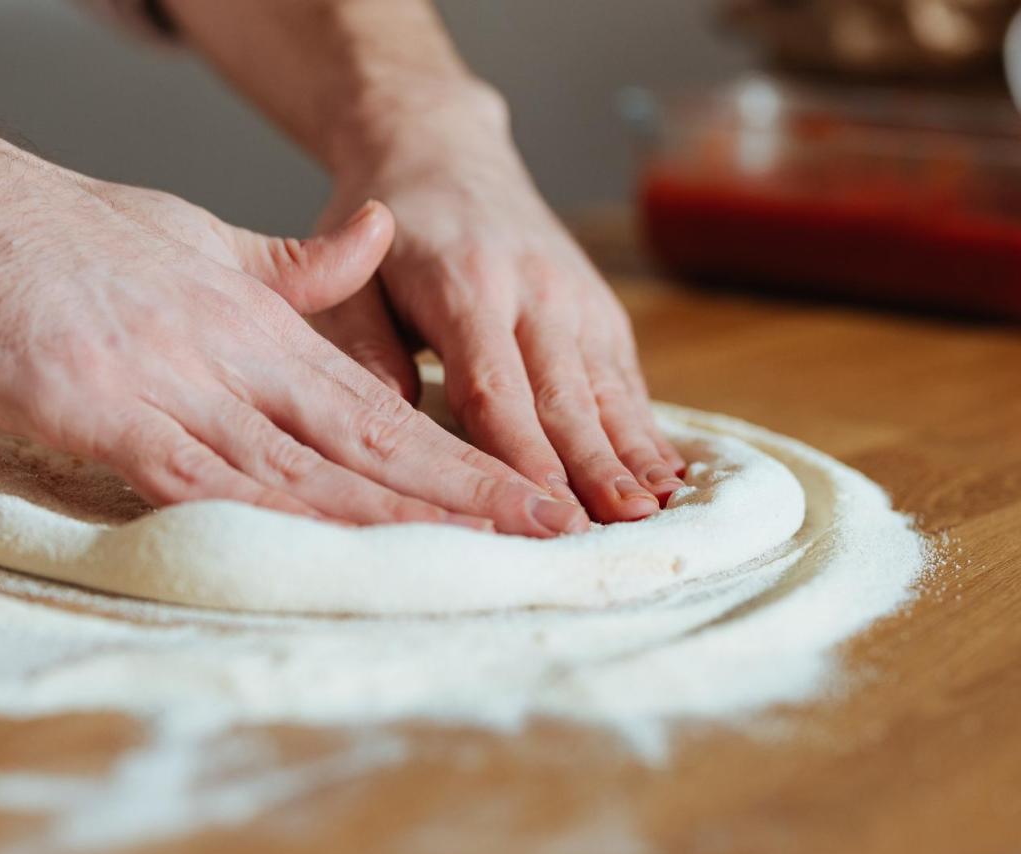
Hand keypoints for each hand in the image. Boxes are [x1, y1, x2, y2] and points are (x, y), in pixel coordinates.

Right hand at [0, 135, 587, 534]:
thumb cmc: (51, 225)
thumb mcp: (187, 233)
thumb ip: (283, 262)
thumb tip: (373, 240)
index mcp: (250, 315)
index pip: (374, 400)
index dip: (456, 455)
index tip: (527, 496)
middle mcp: (224, 348)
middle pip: (359, 438)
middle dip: (458, 494)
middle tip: (547, 535)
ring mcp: (161, 378)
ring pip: (293, 465)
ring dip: (384, 518)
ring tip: (470, 557)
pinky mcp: (93, 406)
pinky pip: (191, 476)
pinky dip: (260, 518)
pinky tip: (319, 553)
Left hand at [315, 85, 685, 523]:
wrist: (442, 151)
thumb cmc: (389, 234)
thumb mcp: (351, 278)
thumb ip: (363, 347)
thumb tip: (388, 425)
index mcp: (465, 285)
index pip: (495, 386)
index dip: (519, 453)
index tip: (536, 509)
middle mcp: (533, 292)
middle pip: (564, 398)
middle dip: (590, 471)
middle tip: (611, 534)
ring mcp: (576, 300)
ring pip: (607, 392)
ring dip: (631, 459)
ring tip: (653, 518)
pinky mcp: (601, 311)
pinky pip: (627, 380)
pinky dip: (648, 431)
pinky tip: (668, 481)